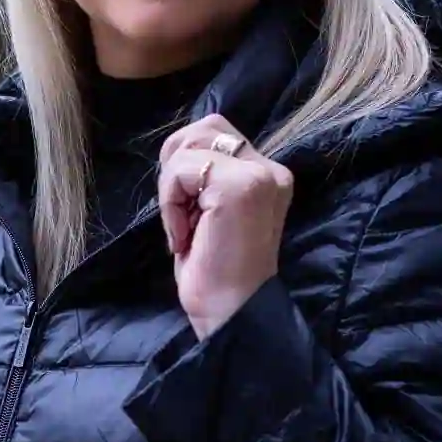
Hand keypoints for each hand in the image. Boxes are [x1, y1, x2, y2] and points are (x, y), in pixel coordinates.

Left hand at [156, 115, 294, 339]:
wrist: (231, 313)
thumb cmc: (216, 274)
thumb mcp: (211, 212)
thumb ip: (208, 177)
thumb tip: (177, 148)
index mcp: (269, 175)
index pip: (217, 135)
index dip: (187, 166)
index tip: (189, 213)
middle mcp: (271, 169)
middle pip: (205, 127)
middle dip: (177, 163)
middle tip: (179, 210)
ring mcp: (259, 175)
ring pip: (190, 146)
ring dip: (172, 187)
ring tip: (184, 225)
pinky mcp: (240, 186)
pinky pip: (181, 169)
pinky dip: (169, 202)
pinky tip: (183, 235)